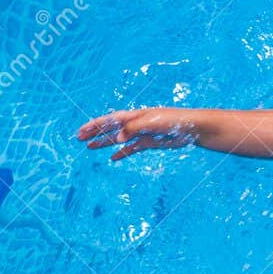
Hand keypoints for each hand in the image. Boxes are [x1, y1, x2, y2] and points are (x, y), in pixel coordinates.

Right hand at [77, 108, 199, 160]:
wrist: (193, 128)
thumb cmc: (173, 121)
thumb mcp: (151, 122)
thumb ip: (133, 129)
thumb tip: (117, 138)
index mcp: (134, 115)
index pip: (109, 120)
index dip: (94, 125)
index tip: (80, 131)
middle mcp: (136, 123)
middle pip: (111, 128)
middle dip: (95, 133)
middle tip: (79, 139)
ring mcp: (142, 133)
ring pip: (119, 139)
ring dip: (104, 142)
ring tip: (90, 148)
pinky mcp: (150, 142)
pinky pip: (132, 148)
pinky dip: (122, 153)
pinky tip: (113, 158)